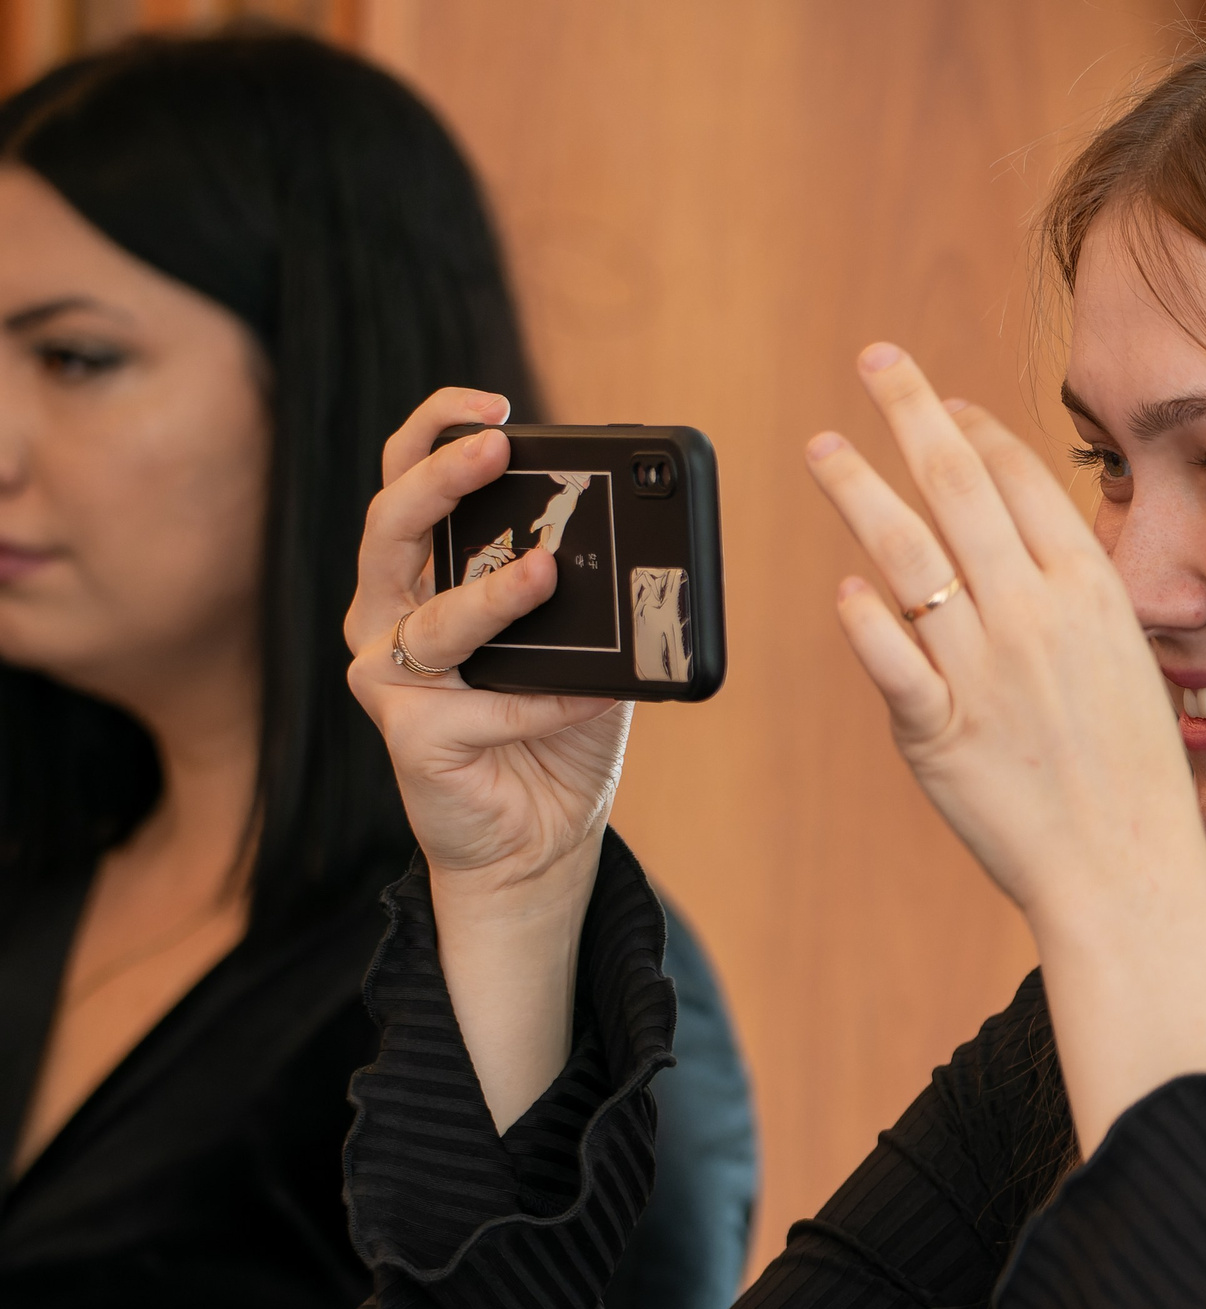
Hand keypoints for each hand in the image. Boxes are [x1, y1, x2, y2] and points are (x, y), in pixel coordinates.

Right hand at [345, 390, 631, 1126]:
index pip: (407, 480)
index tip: (494, 406)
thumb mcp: (590, 643)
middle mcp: (390, 615)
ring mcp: (393, 676)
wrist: (544, 835)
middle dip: (440, 476)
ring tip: (546, 572)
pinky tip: (588, 697)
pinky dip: (541, 702)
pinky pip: (481, 707)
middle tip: (497, 446)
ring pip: (428, 618)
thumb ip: (595, 593)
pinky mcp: (411, 737)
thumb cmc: (557, 728)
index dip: (435, 430)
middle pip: (390, 524)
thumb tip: (645, 544)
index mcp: (423, 575)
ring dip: (491, 594)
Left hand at [809, 345, 1205, 1149]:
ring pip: (906, 554)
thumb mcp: (1133, 665)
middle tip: (876, 364)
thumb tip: (1027, 550)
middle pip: (958, 486)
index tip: (947, 401)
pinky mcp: (938, 730)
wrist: (1129, 870)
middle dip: (911, 411)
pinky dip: (862, 615)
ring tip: (823, 447)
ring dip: (858, 488)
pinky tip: (843, 585)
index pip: (1022, 480)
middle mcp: (1035, 615)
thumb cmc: (1137, 779)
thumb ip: (1076, 604)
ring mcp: (983, 669)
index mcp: (1091, 592)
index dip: (977, 427)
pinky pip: (887, 656)